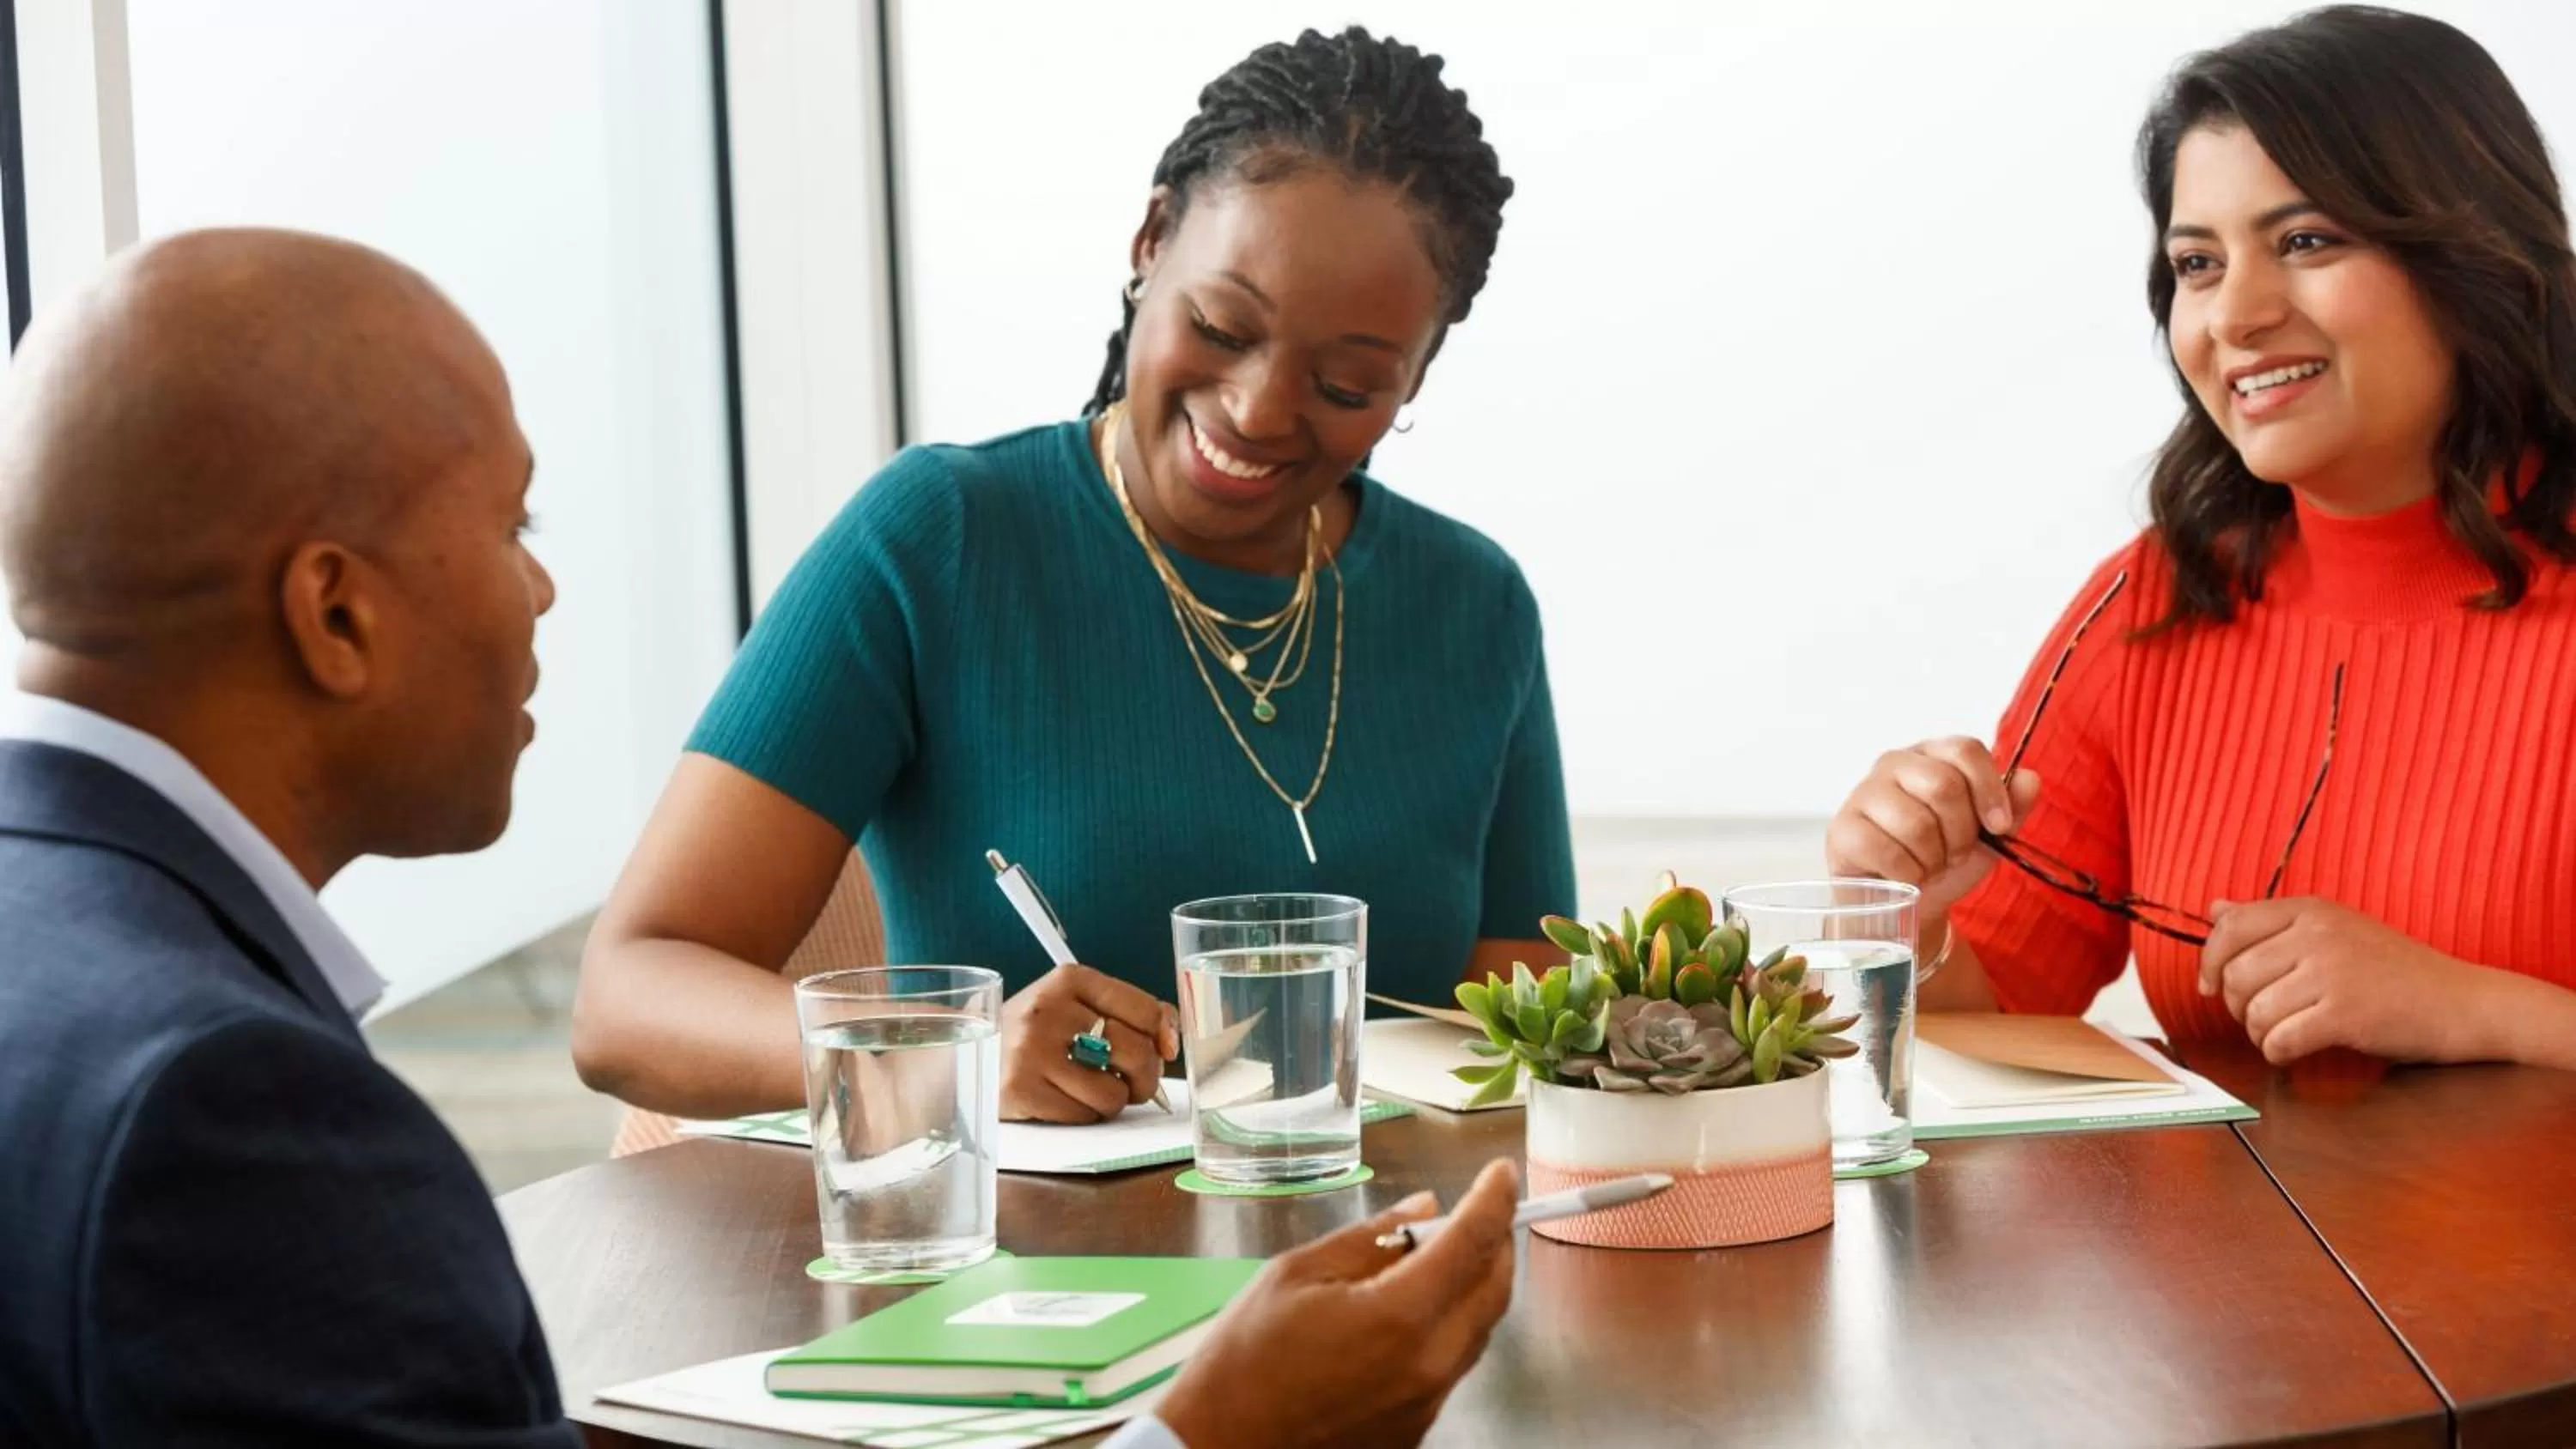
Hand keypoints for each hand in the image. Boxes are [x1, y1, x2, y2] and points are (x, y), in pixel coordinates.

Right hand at [998, 963, 1177, 1122]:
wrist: (966, 1054)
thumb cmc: (1034, 1033)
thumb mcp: (1074, 1005)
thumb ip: (1127, 1012)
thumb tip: (1170, 1041)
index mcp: (1070, 980)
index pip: (1144, 1009)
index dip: (1163, 1036)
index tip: (1163, 1050)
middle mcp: (1049, 1010)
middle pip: (1135, 1053)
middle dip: (1144, 1078)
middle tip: (1133, 1083)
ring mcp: (1031, 1050)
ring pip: (1113, 1093)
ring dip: (1112, 1100)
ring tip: (1091, 1089)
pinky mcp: (1020, 1089)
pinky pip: (1083, 1115)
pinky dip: (1085, 1114)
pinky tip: (1065, 1100)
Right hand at [1157, 1160, 1519, 1448]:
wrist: (1221, 1447)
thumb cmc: (1244, 1363)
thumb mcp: (1296, 1274)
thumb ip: (1368, 1238)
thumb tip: (1420, 1209)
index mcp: (1398, 1317)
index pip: (1472, 1243)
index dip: (1495, 1199)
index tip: (1502, 1173)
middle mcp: (1428, 1365)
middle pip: (1493, 1290)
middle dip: (1494, 1242)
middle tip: (1474, 1212)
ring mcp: (1426, 1404)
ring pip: (1477, 1330)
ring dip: (1471, 1286)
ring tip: (1429, 1259)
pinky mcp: (1416, 1428)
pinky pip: (1451, 1366)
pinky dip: (1446, 1327)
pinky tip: (1406, 1312)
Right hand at [1826, 737, 2042, 916]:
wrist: (1902, 902)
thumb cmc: (1942, 860)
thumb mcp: (1987, 838)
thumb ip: (2012, 809)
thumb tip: (2030, 779)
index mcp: (1933, 755)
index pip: (1966, 750)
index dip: (1989, 788)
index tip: (1998, 826)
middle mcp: (1895, 763)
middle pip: (1943, 786)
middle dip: (1960, 833)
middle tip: (1954, 854)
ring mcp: (1863, 793)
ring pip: (1917, 823)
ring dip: (1932, 859)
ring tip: (1927, 865)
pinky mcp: (1843, 828)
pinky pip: (1888, 851)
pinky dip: (1907, 874)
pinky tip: (1904, 875)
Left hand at [2200, 897, 2494, 1064]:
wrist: (2465, 1003)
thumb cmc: (2396, 971)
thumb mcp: (2335, 930)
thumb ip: (2273, 923)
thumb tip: (2215, 909)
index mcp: (2311, 909)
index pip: (2229, 928)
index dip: (2209, 962)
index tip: (2211, 987)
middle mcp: (2317, 933)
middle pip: (2235, 975)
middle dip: (2237, 1006)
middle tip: (2264, 1018)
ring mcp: (2332, 972)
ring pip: (2253, 1012)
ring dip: (2260, 1034)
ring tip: (2285, 1034)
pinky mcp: (2345, 1013)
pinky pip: (2279, 1040)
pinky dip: (2278, 1053)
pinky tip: (2295, 1051)